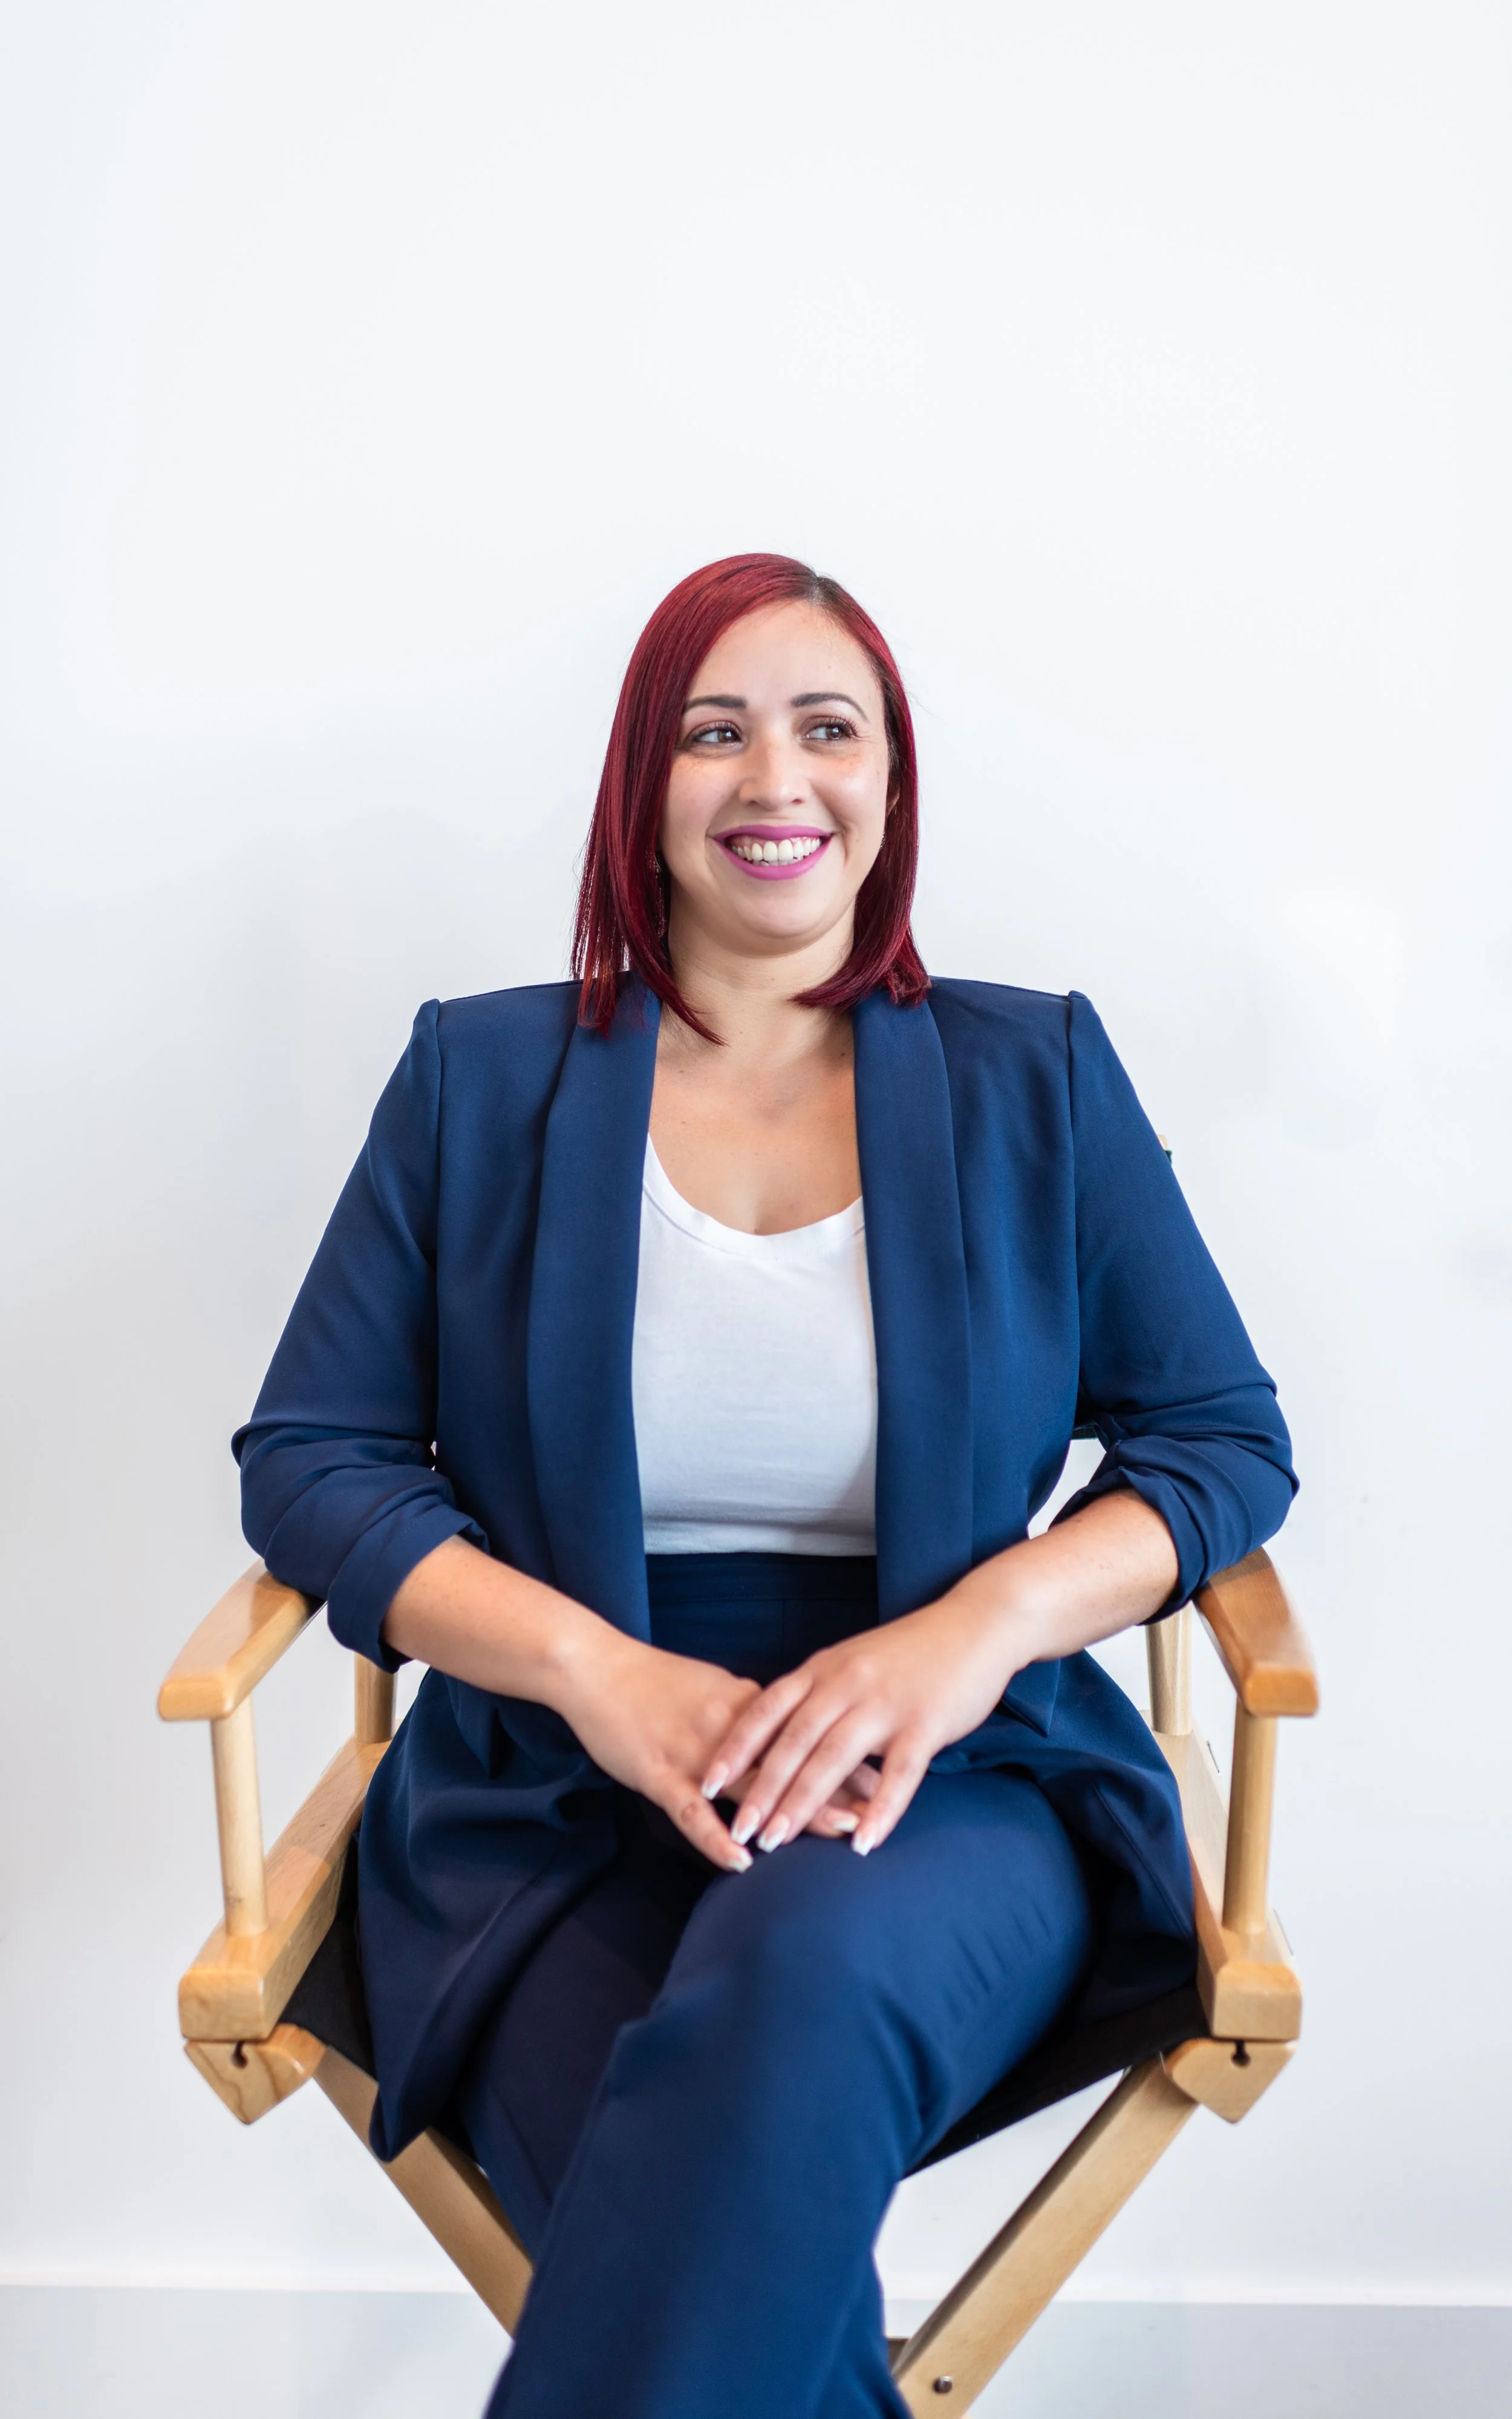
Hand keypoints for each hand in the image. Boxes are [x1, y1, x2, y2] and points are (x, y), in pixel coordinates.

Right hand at [553, 1628, 870, 1871]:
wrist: (593, 1667)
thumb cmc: (651, 1682)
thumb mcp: (711, 1690)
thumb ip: (752, 1714)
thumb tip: (790, 1734)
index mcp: (744, 1703)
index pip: (808, 1733)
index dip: (848, 1755)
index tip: (890, 1772)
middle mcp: (728, 1725)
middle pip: (793, 1759)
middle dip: (841, 1785)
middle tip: (884, 1808)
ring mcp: (694, 1751)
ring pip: (754, 1786)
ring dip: (798, 1810)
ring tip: (840, 1835)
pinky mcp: (658, 1772)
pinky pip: (692, 1811)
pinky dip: (716, 1837)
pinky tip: (741, 1861)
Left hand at [698, 1591, 1028, 1859]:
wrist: (974, 1625)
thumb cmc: (911, 1652)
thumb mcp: (852, 1662)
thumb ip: (818, 1695)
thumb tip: (781, 1736)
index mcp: (823, 1669)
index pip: (765, 1710)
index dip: (734, 1749)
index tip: (704, 1783)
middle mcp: (846, 1684)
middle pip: (793, 1741)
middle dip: (760, 1789)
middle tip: (736, 1831)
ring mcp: (885, 1703)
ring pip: (834, 1758)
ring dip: (803, 1804)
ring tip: (777, 1844)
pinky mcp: (926, 1723)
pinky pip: (899, 1774)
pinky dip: (879, 1811)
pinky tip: (863, 1846)